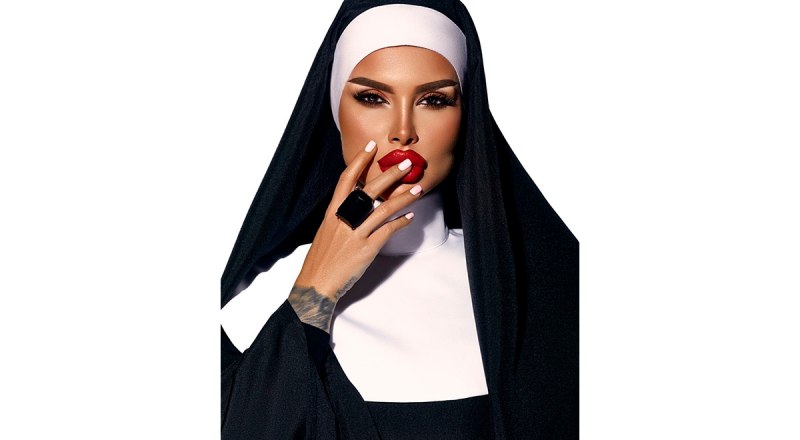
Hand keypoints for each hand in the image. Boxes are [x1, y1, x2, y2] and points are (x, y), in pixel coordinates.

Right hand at [289, 140, 423, 330]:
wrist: (316, 284)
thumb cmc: (322, 259)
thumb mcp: (326, 231)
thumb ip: (340, 215)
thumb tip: (355, 202)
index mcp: (332, 212)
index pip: (346, 180)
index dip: (359, 161)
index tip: (371, 146)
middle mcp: (343, 219)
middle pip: (368, 190)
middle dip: (389, 175)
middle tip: (406, 164)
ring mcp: (355, 234)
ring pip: (382, 209)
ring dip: (403, 197)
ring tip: (418, 189)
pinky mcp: (366, 249)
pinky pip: (387, 231)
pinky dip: (401, 222)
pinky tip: (410, 217)